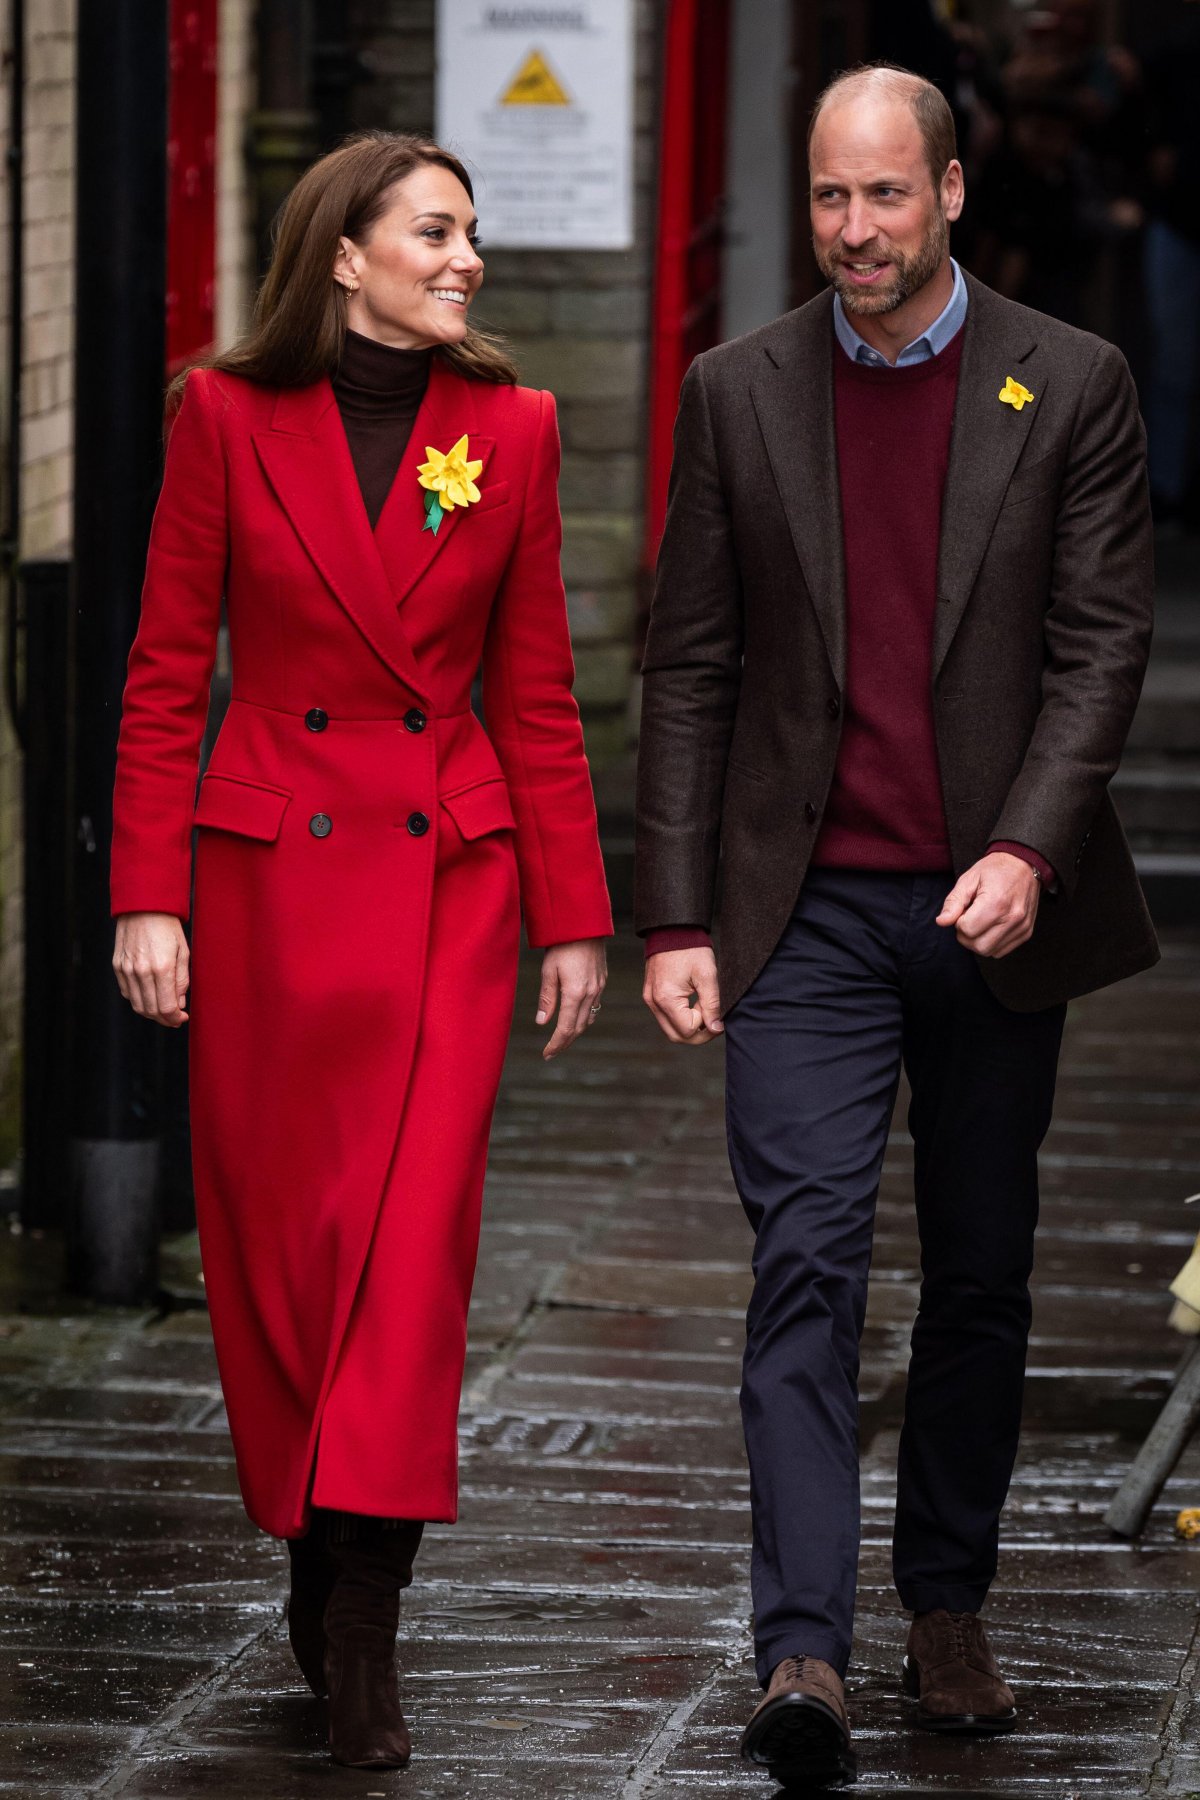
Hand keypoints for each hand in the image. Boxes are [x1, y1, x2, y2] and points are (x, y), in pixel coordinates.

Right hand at [113, 913, 189, 1026]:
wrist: (143, 906)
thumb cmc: (168, 927)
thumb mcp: (183, 952)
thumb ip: (182, 980)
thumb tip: (179, 1004)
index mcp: (162, 968)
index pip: (166, 1007)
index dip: (175, 1018)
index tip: (182, 1018)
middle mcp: (142, 971)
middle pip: (151, 1010)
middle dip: (164, 1020)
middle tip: (174, 1018)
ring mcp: (127, 969)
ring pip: (137, 1004)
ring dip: (151, 1013)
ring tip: (163, 1010)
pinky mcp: (117, 966)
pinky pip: (127, 992)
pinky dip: (138, 1000)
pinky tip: (149, 996)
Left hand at [536, 939, 606, 1058]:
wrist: (585, 925)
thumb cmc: (563, 944)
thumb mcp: (548, 970)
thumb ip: (547, 998)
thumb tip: (542, 1022)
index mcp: (575, 993)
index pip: (565, 1028)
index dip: (555, 1044)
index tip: (546, 1054)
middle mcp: (590, 994)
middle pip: (578, 1028)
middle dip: (564, 1042)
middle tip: (551, 1052)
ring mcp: (598, 988)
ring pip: (587, 1019)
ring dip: (574, 1032)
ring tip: (561, 1039)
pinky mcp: (602, 981)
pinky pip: (594, 1007)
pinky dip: (583, 1018)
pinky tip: (575, 1019)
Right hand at [643, 947, 722, 1043]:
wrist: (672, 929)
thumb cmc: (690, 949)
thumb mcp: (707, 976)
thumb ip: (712, 1005)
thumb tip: (716, 1028)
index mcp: (666, 998)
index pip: (688, 1031)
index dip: (706, 1026)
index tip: (716, 1011)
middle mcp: (654, 1002)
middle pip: (677, 1036)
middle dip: (698, 1034)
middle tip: (714, 1020)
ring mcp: (650, 999)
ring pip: (670, 1029)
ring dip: (689, 1027)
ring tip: (704, 1009)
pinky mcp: (651, 995)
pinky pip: (666, 1017)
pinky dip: (681, 1018)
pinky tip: (693, 1005)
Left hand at [936, 852, 1039, 958]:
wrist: (1024, 864)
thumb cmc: (995, 870)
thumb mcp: (968, 879)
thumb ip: (953, 902)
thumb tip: (941, 922)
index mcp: (996, 902)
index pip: (967, 930)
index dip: (959, 922)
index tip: (964, 910)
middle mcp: (1012, 917)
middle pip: (978, 946)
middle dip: (967, 936)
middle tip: (969, 918)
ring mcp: (1022, 927)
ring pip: (990, 952)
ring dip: (978, 941)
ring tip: (981, 921)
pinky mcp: (1026, 932)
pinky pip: (1001, 950)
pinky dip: (991, 943)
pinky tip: (991, 926)